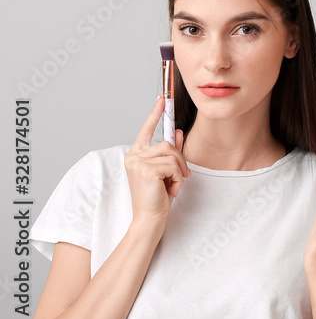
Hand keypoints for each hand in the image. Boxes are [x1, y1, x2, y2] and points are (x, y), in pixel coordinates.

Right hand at [123, 97, 189, 231]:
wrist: (150, 218)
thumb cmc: (157, 197)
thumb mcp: (166, 172)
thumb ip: (170, 152)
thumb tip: (177, 131)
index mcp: (136, 155)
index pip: (146, 130)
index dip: (155, 114)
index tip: (162, 100)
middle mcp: (133, 156)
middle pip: (167, 144)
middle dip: (179, 161)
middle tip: (179, 178)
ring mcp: (138, 162)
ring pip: (172, 154)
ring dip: (178, 172)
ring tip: (171, 186)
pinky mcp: (147, 170)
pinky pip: (174, 166)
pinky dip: (177, 179)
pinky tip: (169, 190)